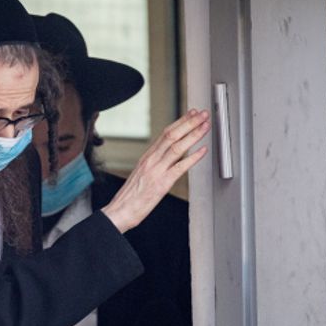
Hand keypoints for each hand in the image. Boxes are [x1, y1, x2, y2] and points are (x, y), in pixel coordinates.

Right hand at [101, 109, 209, 232]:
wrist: (120, 211)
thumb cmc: (131, 197)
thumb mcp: (142, 175)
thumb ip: (155, 164)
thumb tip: (168, 158)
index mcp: (147, 157)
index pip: (166, 133)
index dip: (181, 122)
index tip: (192, 114)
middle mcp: (152, 160)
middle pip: (172, 135)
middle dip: (190, 123)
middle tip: (203, 114)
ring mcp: (157, 170)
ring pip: (177, 147)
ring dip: (193, 135)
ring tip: (205, 126)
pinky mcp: (162, 184)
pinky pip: (180, 167)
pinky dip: (193, 157)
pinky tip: (203, 151)